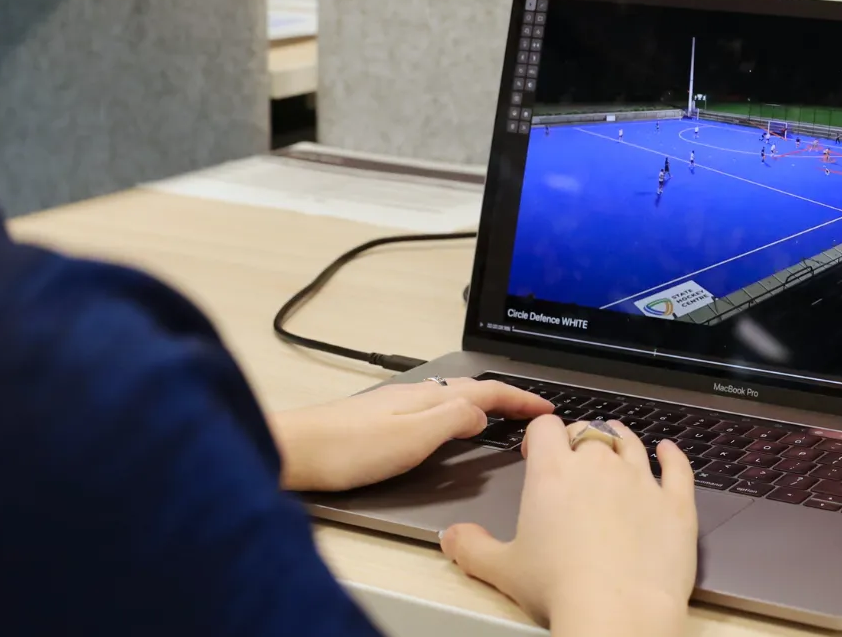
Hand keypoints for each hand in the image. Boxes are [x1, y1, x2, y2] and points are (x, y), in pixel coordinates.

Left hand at [269, 376, 551, 492]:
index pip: (487, 392)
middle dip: (506, 399)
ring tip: (503, 419)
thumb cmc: (349, 449)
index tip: (547, 409)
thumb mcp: (413, 438)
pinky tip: (449, 430)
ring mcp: (397, 405)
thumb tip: (484, 416)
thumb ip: (453, 422)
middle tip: (532, 414)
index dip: (520, 400)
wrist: (295, 450)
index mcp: (430, 398)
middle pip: (472, 391)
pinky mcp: (381, 420)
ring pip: (453, 400)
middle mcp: (416, 395)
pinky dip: (456, 416)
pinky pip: (435, 411)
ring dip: (483, 406)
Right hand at [441, 418, 696, 636]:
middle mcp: (598, 465)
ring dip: (621, 439)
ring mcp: (641, 480)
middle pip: (588, 431)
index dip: (539, 436)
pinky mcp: (676, 503)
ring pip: (630, 443)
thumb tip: (450, 537)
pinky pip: (677, 467)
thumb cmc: (559, 588)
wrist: (617, 612)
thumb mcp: (503, 569)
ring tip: (616, 440)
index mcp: (553, 471)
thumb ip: (472, 548)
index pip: (545, 428)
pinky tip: (668, 449)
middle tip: (573, 458)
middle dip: (578, 439)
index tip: (536, 451)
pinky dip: (673, 455)